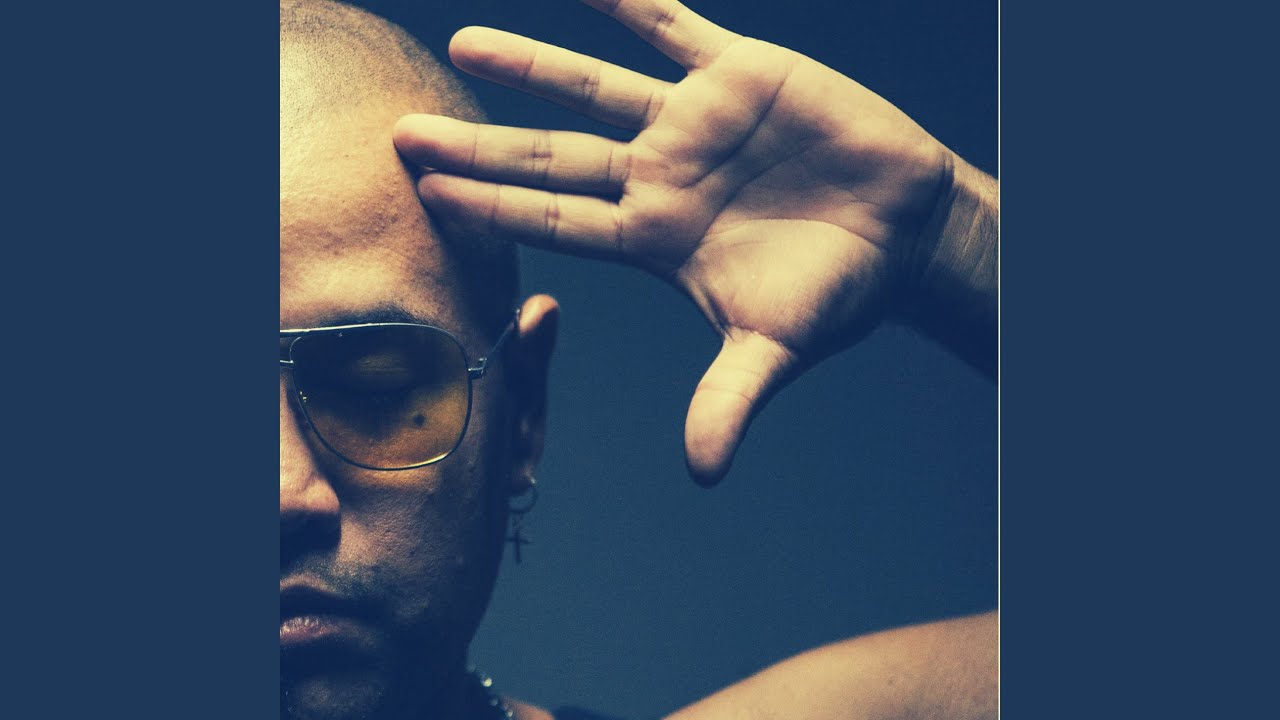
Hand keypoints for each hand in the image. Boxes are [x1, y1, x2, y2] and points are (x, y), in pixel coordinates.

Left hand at [395, 0, 962, 485]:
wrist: (905, 231)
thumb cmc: (838, 291)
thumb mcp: (778, 347)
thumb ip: (730, 398)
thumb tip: (702, 473)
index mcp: (656, 239)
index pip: (554, 223)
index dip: (490, 210)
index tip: (426, 198)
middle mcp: (659, 177)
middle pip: (549, 158)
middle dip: (477, 148)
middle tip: (402, 136)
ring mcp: (693, 124)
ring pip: (594, 87)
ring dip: (530, 65)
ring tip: (463, 43)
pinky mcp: (740, 75)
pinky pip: (673, 25)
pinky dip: (629, 0)